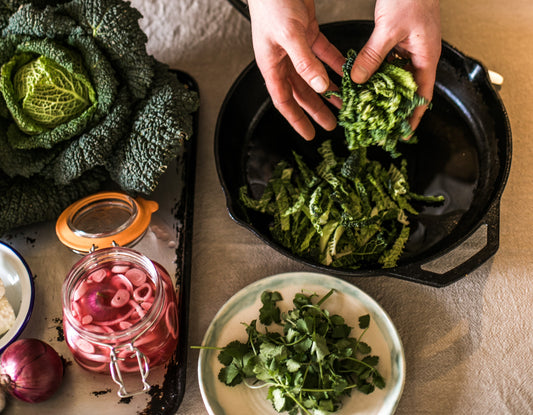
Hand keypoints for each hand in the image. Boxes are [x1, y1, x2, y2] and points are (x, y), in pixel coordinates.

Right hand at [247, 0, 344, 139]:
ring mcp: (295, 47)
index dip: (297, 119)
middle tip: (332, 124)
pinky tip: (347, 73)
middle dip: (316, 109)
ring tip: (344, 102)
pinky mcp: (307, 34)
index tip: (310, 135)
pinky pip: (323, 55)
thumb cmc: (272, 3)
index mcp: (272, 64)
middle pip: (301, 92)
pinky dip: (334, 64)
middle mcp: (283, 59)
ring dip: (328, 89)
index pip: (284, 100)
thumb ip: (304, 63)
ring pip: (313, 76)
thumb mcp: (289, 36)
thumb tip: (320, 86)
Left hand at [351, 0, 441, 133]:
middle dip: (394, 108)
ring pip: (395, 78)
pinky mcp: (398, 41)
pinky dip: (376, 74)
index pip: (422, 96)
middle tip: (379, 124)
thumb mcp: (388, 30)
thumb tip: (358, 79)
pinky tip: (363, 82)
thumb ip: (373, 56)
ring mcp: (408, 49)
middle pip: (407, 90)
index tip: (403, 132)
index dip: (413, 116)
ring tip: (368, 108)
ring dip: (382, 92)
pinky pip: (387, 64)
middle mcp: (419, 56)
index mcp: (426, 57)